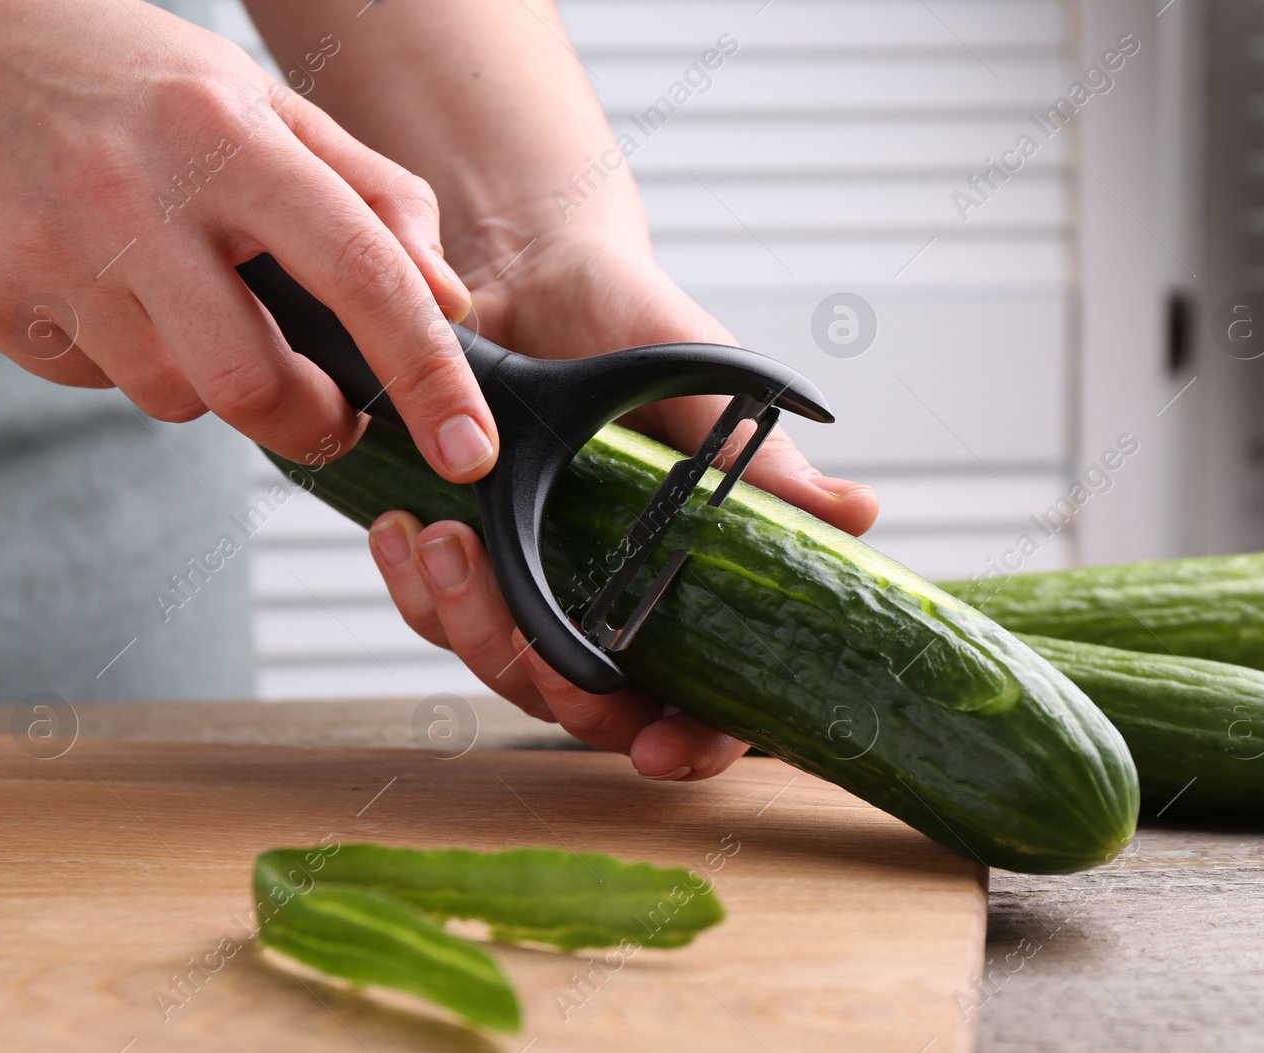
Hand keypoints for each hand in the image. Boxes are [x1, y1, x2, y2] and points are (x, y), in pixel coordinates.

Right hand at [0, 0, 494, 476]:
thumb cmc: (141, 84)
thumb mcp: (269, 105)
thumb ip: (374, 197)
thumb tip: (445, 301)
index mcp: (225, 135)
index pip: (358, 270)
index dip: (426, 372)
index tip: (466, 446)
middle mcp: (132, 194)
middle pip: (252, 382)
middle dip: (311, 424)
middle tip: (329, 410)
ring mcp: (47, 252)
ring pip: (172, 398)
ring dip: (209, 381)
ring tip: (187, 300)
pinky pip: (96, 382)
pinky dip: (127, 358)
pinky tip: (105, 285)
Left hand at [369, 227, 878, 780]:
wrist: (531, 266)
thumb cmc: (629, 320)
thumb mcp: (702, 389)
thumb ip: (767, 469)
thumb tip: (857, 516)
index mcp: (693, 581)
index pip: (708, 701)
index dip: (691, 745)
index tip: (657, 751)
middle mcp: (617, 602)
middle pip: (592, 711)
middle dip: (555, 696)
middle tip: (525, 641)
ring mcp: (540, 588)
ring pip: (502, 671)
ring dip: (469, 628)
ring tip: (448, 542)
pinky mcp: (468, 561)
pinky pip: (434, 613)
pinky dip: (418, 588)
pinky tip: (406, 532)